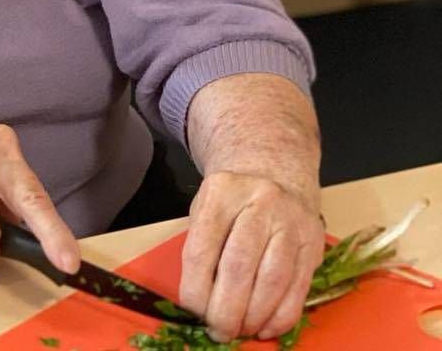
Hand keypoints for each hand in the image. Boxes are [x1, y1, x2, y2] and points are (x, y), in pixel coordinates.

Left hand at [178, 170, 324, 341]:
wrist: (274, 175)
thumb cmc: (232, 202)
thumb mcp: (207, 209)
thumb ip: (201, 247)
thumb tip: (199, 303)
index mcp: (222, 192)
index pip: (203, 248)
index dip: (197, 288)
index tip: (193, 312)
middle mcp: (260, 202)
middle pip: (239, 266)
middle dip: (226, 309)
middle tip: (218, 331)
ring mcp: (291, 222)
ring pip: (273, 281)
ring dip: (254, 316)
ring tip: (240, 331)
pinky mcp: (313, 244)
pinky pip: (298, 289)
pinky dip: (281, 316)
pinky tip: (265, 327)